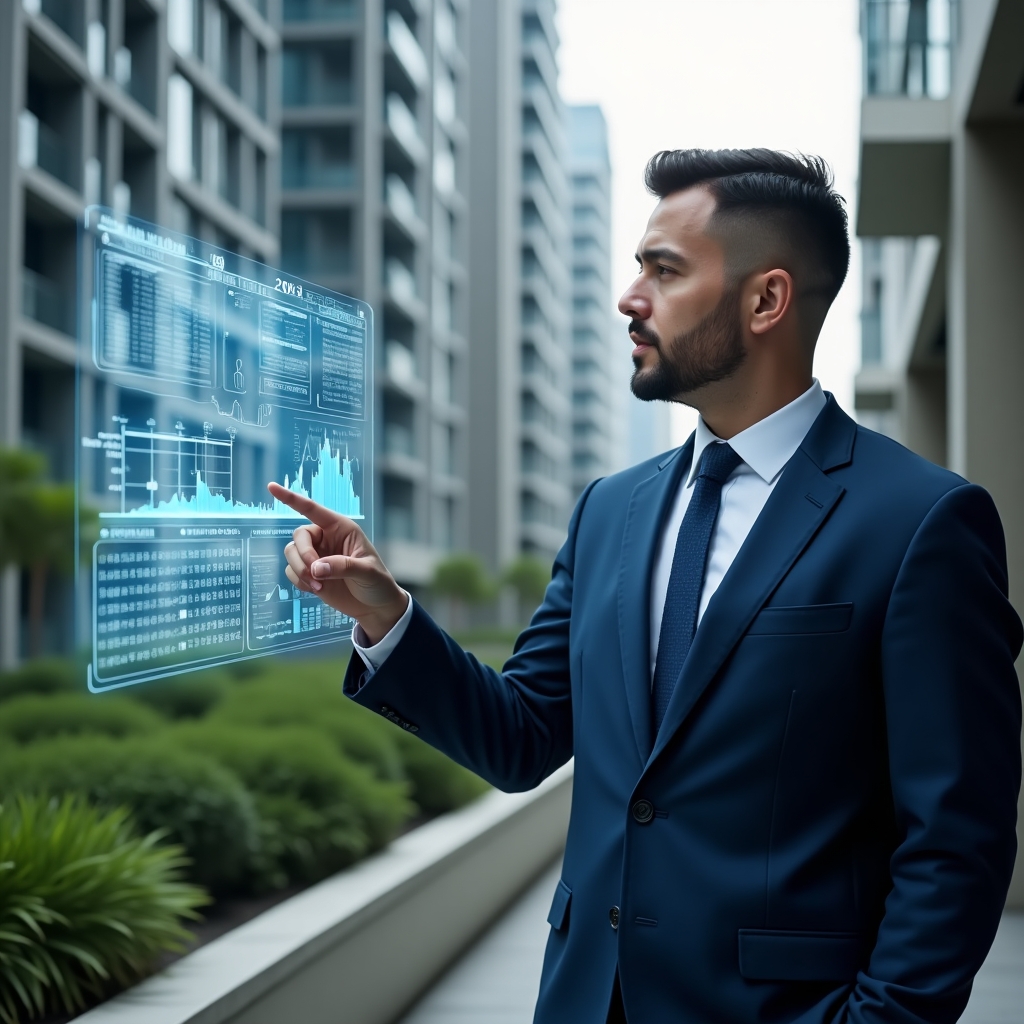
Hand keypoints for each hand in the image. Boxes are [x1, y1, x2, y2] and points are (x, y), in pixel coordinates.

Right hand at [267, 483, 408, 643]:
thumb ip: (342, 567)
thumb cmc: (377, 583)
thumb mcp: (367, 572)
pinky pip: (291, 571)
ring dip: (300, 570)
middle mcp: (326, 538)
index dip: (291, 498)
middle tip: (316, 574)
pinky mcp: (309, 573)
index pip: (313, 509)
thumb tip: (316, 568)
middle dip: (303, 555)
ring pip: (291, 554)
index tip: (272, 487)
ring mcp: (316, 556)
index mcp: (341, 528)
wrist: (375, 607)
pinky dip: (299, 581)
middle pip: (298, 536)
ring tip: (318, 586)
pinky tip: (316, 590)